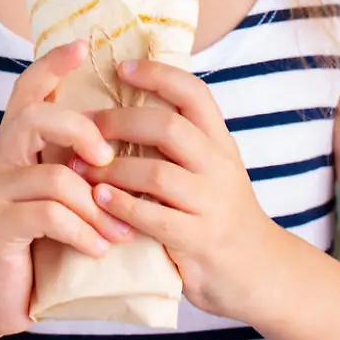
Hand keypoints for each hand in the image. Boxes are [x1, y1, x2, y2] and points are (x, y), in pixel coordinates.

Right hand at [0, 41, 132, 337]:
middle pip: (34, 117)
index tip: (84, 46)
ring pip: (52, 174)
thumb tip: (125, 142)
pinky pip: (48, 215)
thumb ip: (77, 169)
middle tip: (108, 159)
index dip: (53, 65)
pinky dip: (82, 231)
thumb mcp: (59, 199)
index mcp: (15, 147)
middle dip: (80, 130)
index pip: (28, 90)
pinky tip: (97, 249)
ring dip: (96, 205)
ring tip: (119, 232)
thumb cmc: (37, 245)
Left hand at [73, 59, 288, 320]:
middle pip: (169, 127)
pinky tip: (97, 199)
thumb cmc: (218, 213)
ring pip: (157, 173)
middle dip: (119, 122)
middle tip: (84, 125)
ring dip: (111, 168)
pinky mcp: (199, 240)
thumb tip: (123, 102)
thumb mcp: (209, 169)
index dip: (157, 74)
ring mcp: (212, 204)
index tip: (120, 68)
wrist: (260, 271)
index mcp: (220, 142)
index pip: (194, 93)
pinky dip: (120, 206)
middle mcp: (219, 167)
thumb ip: (177, 142)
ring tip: (80, 167)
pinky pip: (153, 218)